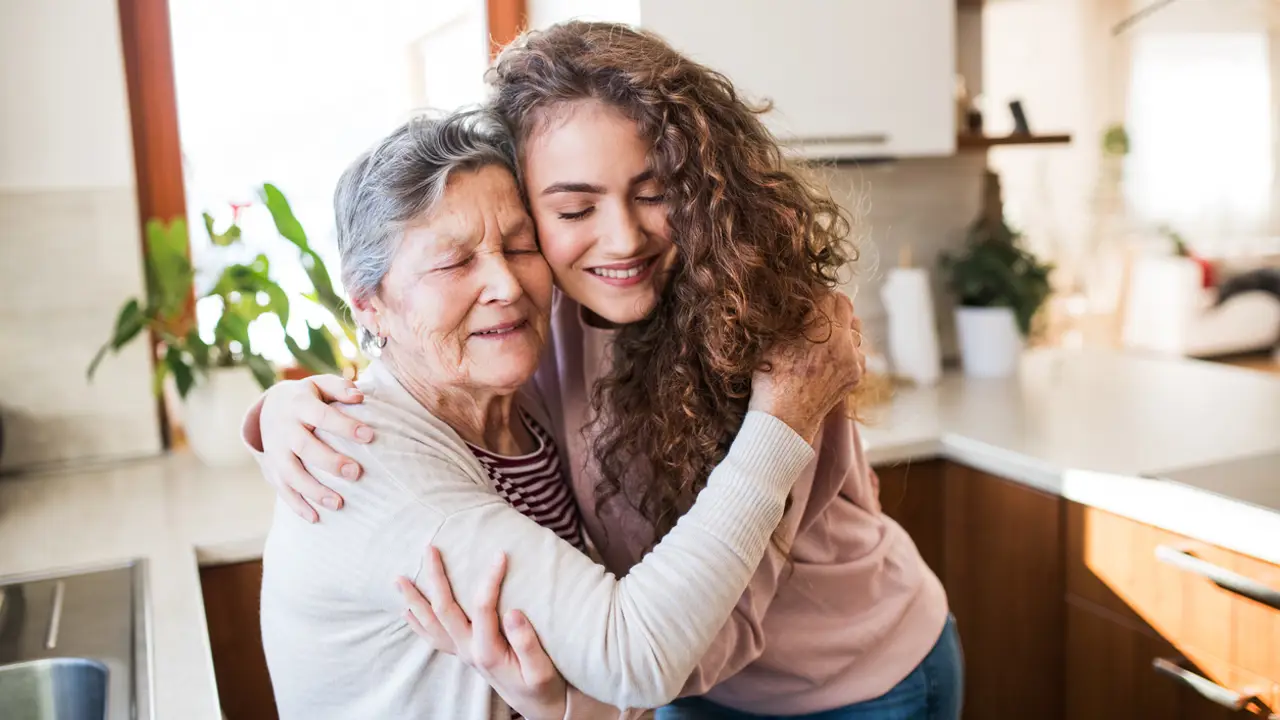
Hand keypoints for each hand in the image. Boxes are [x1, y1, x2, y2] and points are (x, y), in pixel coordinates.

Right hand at [254, 375, 372, 521]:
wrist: (270, 407)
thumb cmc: (309, 397)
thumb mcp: (320, 385)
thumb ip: (340, 388)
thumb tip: (360, 396)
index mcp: (299, 405)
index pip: (322, 415)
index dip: (344, 426)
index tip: (370, 436)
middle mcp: (284, 429)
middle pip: (304, 447)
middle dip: (330, 462)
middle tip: (356, 473)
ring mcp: (275, 451)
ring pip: (291, 474)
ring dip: (313, 490)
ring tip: (339, 504)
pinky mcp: (272, 469)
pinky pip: (282, 490)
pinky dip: (297, 505)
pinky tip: (316, 518)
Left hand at [397, 547, 567, 719]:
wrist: (537, 706)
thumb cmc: (543, 686)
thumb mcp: (542, 670)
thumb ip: (527, 643)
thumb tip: (512, 612)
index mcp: (488, 651)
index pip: (482, 608)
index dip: (489, 580)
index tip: (500, 554)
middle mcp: (468, 651)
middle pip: (444, 610)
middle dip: (435, 578)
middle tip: (430, 549)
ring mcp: (462, 653)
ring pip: (430, 624)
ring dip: (414, 601)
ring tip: (399, 579)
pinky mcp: (464, 654)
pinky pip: (433, 637)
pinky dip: (418, 623)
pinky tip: (408, 611)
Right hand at [749, 291, 863, 442]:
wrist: (783, 420)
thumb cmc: (771, 380)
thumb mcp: (773, 341)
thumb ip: (793, 318)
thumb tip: (802, 302)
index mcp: (820, 329)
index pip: (828, 295)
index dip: (816, 295)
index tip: (807, 300)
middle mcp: (842, 342)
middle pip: (846, 307)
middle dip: (831, 306)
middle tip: (816, 313)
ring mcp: (853, 359)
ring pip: (855, 329)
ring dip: (841, 328)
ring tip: (822, 337)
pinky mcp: (856, 374)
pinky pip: (857, 350)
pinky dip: (847, 349)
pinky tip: (829, 357)